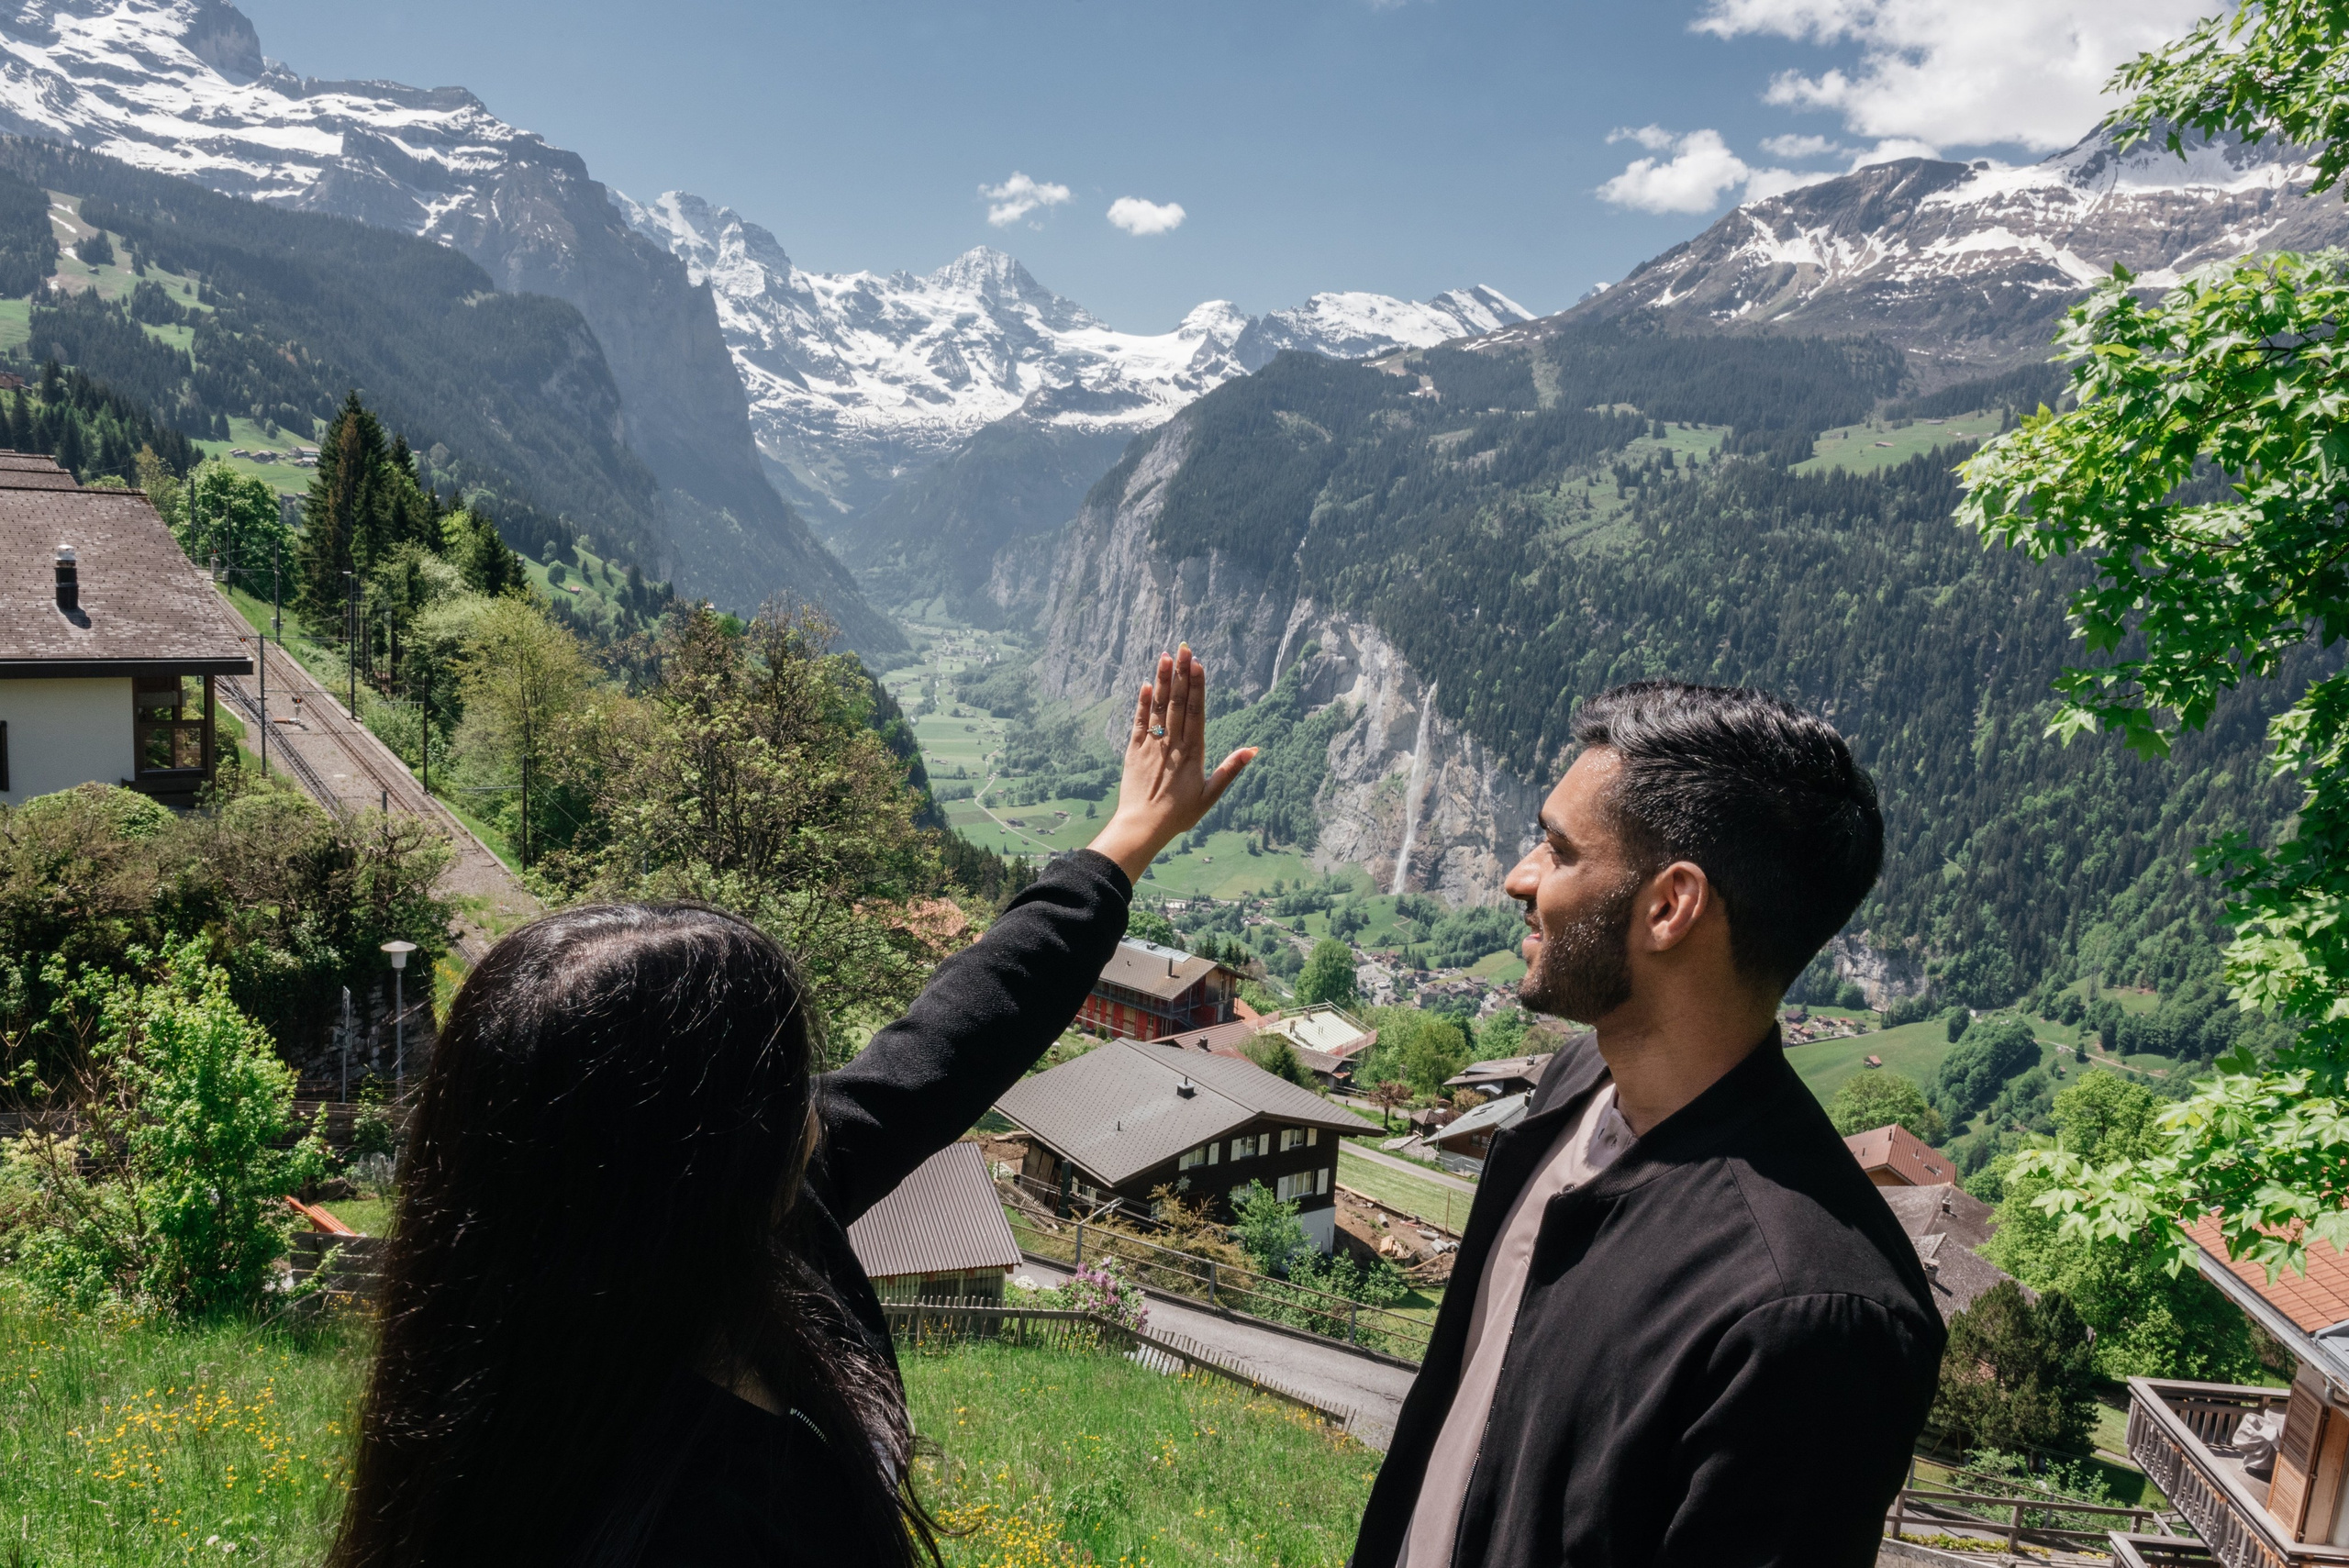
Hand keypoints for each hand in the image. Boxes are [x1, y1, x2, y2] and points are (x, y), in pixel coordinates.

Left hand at [1085, 644, 1255, 884]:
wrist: (1142, 826)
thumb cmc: (1179, 815)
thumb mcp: (1210, 795)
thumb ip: (1230, 770)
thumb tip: (1254, 750)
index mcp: (1193, 752)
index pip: (1196, 712)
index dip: (1197, 687)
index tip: (1198, 664)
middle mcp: (1172, 744)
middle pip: (1178, 703)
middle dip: (1182, 674)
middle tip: (1184, 648)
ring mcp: (1152, 746)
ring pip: (1159, 708)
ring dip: (1163, 682)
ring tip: (1165, 658)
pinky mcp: (1134, 752)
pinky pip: (1139, 723)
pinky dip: (1143, 704)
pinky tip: (1146, 686)